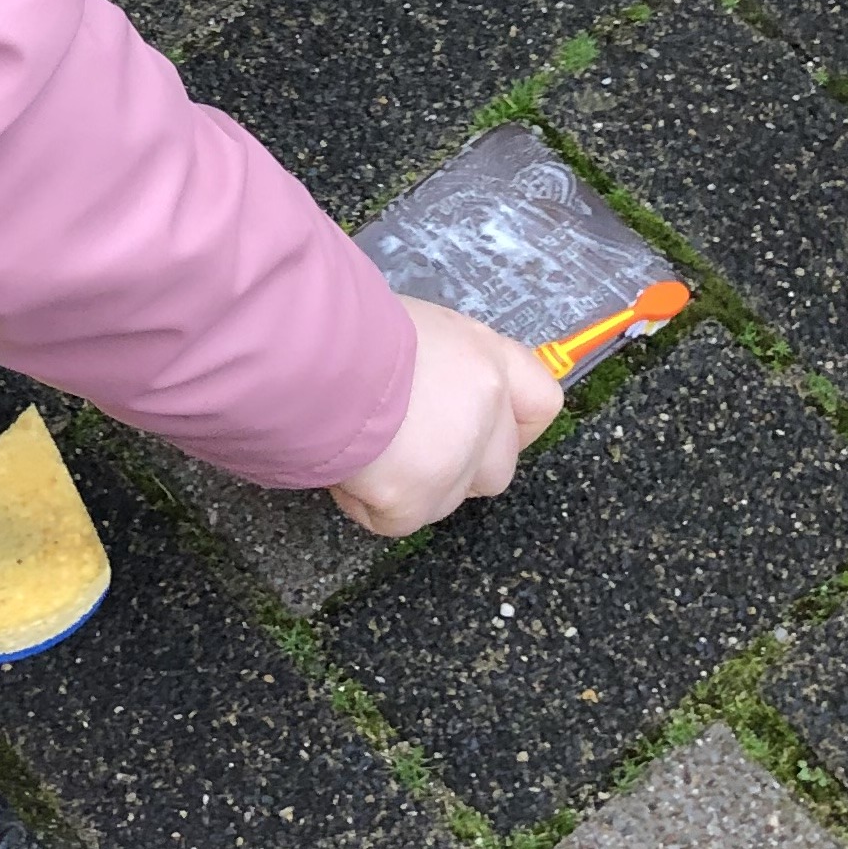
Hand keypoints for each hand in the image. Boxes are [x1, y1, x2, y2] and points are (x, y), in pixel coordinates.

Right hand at [329, 295, 565, 538]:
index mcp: (486, 358)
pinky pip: (397, 519)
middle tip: (406, 448)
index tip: (482, 430)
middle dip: (458, 470)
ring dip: (411, 487)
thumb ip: (443, 368)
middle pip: (497, 469)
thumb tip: (433, 395)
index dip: (514, 425)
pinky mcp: (415, 501)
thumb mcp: (411, 329)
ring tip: (363, 446)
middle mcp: (485, 411)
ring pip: (446, 500)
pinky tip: (346, 465)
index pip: (542, 403)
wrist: (305, 358)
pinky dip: (370, 503)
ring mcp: (455, 462)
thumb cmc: (345, 329)